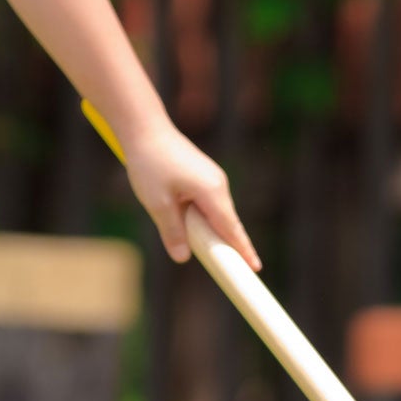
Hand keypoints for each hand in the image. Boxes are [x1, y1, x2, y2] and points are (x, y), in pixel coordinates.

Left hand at [124, 120, 260, 271]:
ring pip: (218, 213)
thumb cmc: (150, 164)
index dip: (243, 250)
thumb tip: (182, 258)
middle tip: (237, 271)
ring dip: (215, 232)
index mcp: (211, 191)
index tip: (255, 269)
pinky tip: (197, 229)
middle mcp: (218, 184)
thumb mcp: (157, 203)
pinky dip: (208, 219)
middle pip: (228, 223)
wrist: (146, 129)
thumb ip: (172, 232)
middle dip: (231, 246)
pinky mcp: (204, 175)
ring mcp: (212, 178)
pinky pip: (210, 204)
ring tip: (214, 255)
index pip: (231, 229)